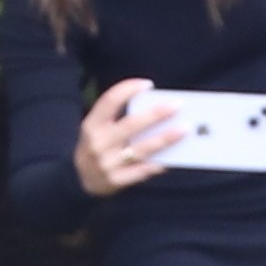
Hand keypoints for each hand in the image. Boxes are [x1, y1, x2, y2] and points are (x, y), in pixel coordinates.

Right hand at [72, 78, 188, 195]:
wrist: (80, 180)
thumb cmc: (98, 146)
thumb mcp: (98, 129)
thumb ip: (119, 118)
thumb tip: (157, 108)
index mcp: (91, 125)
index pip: (109, 101)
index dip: (128, 90)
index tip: (148, 84)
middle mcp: (97, 143)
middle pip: (130, 125)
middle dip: (155, 114)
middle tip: (176, 105)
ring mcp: (106, 164)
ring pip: (141, 149)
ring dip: (165, 138)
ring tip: (184, 129)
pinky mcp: (116, 180)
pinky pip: (142, 171)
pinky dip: (159, 163)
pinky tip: (174, 156)